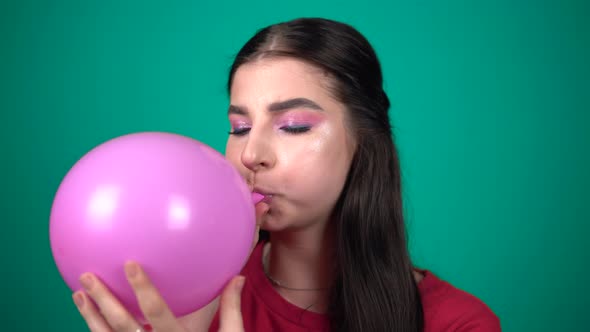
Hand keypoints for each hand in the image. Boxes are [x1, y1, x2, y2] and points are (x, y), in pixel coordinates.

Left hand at [72, 203, 268, 331]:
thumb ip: (232, 309)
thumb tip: (237, 276)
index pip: (157, 312)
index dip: (143, 289)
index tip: (130, 264)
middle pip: (123, 326)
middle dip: (103, 301)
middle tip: (86, 277)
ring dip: (91, 318)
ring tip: (78, 295)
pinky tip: (91, 319)